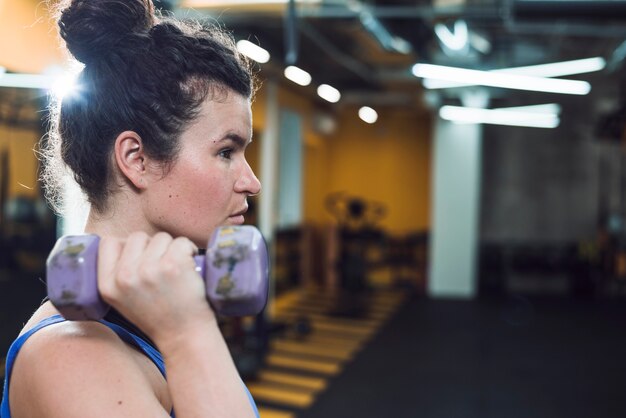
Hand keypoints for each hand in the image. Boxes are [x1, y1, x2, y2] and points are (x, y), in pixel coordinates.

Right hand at [96, 231, 215, 345]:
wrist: (184, 336)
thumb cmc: (157, 316)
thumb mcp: (122, 299)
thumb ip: (117, 273)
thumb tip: (125, 242)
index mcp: (107, 284)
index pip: (108, 242)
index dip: (127, 245)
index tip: (141, 256)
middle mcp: (124, 276)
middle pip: (137, 237)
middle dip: (153, 247)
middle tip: (163, 266)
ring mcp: (149, 270)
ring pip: (161, 237)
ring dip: (172, 248)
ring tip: (176, 270)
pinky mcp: (173, 265)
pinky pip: (182, 241)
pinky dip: (190, 249)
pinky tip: (190, 265)